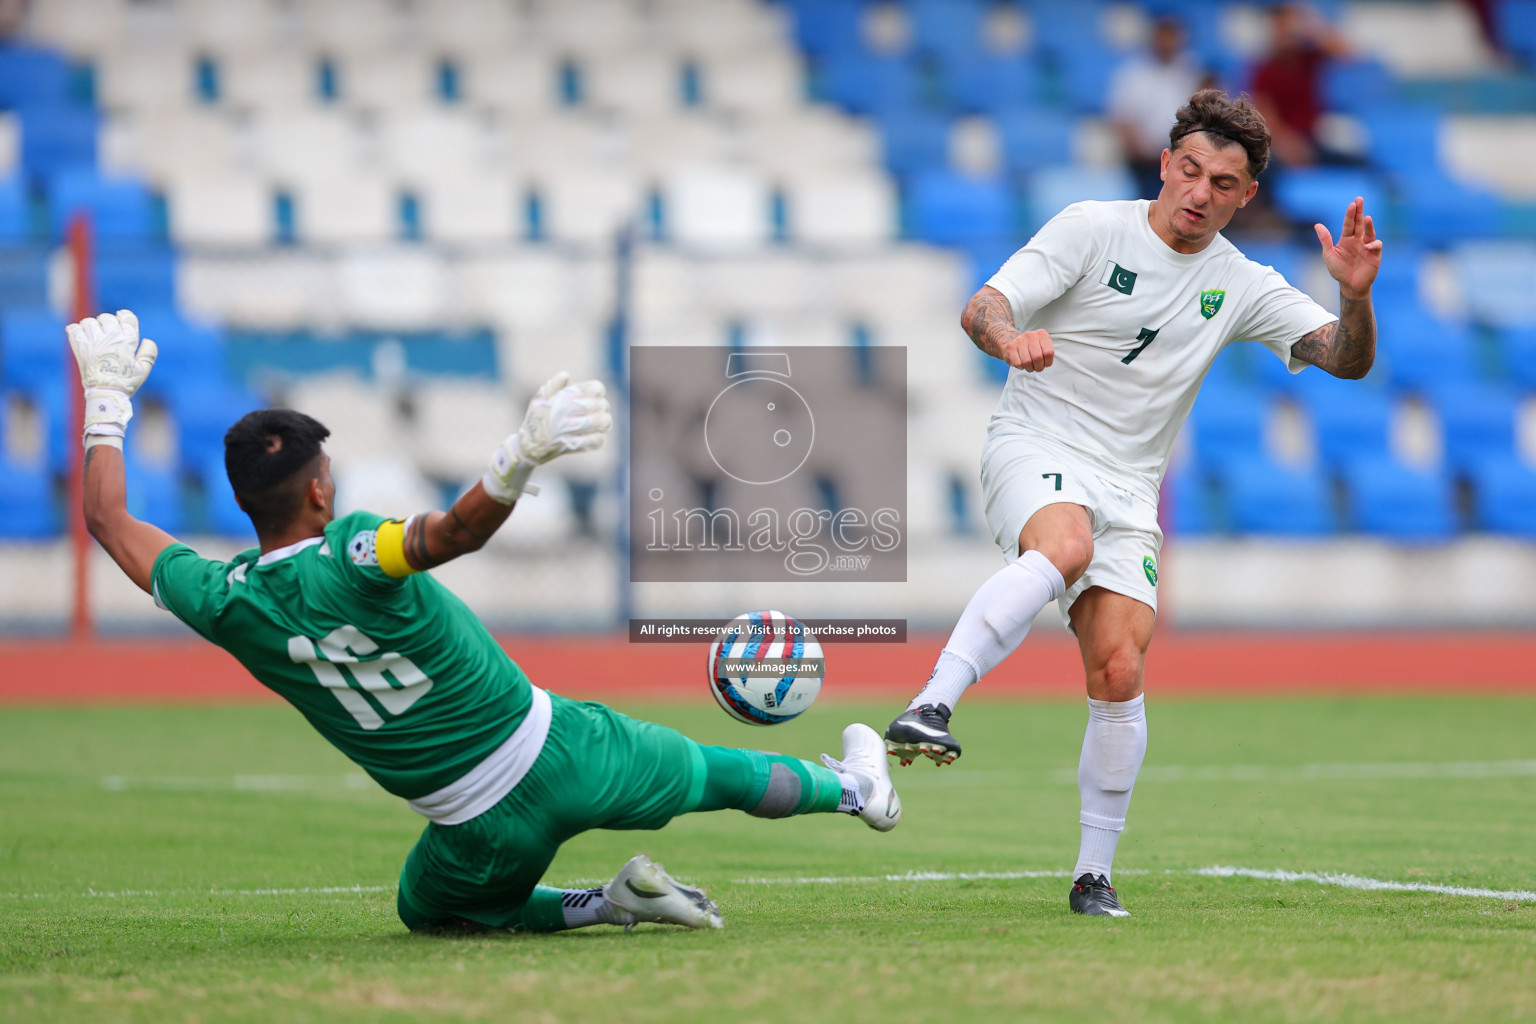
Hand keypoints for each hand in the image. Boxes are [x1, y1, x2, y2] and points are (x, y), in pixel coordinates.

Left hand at [65, 309, 157, 443]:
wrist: (106, 394)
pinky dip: (76, 331)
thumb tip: (147, 340)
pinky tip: (81, 337)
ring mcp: (94, 343)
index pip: (127, 317)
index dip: (124, 316)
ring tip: (94, 336)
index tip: (121, 319)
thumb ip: (149, 353)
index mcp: (128, 342)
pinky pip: (74, 330)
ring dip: (91, 327)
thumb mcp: (144, 370)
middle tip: (106, 333)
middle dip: (107, 323)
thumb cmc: (126, 383)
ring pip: (89, 322)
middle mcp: (111, 339)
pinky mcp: (80, 348)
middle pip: (107, 318)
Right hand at [482, 372, 612, 503]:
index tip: (597, 394)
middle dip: (603, 406)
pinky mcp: (571, 446)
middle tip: (603, 409)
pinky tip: (599, 436)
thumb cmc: (536, 420)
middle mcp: (565, 413)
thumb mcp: (539, 400)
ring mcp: (568, 430)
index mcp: (561, 400)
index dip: (597, 390)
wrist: (527, 446)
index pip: (591, 389)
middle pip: (597, 405)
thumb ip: (553, 386)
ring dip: (605, 422)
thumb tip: (565, 374)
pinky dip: (599, 438)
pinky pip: (593, 441)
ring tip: (605, 422)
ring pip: (597, 422)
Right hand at [997, 328, 1053, 372]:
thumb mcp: (1042, 346)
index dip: (1047, 362)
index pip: (1049, 353)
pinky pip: (1018, 363)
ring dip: (1029, 368)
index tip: (1045, 364)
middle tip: (1037, 367)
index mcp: (1041, 334)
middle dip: (1038, 367)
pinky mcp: (1010, 347)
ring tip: (1029, 366)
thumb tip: (1046, 363)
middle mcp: (1030, 335)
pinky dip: (1021, 367)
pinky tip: (1021, 363)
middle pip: (1038, 358)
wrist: (1011, 341)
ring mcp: (1019, 340)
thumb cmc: (1030, 347)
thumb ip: (1047, 353)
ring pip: (1027, 362)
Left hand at [1315, 196, 1382, 300]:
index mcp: (1346, 239)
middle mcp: (1357, 240)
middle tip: (1360, 199)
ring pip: (1370, 232)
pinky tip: (1367, 246)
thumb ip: (1325, 240)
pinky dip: (1373, 243)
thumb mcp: (1329, 255)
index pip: (1348, 224)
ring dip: (1369, 225)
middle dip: (1359, 211)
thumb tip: (1317, 225)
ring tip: (1366, 218)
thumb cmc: (1339, 270)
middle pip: (1359, 223)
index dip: (1350, 214)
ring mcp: (1367, 246)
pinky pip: (1376, 245)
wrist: (1350, 285)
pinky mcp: (1375, 254)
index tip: (1352, 204)